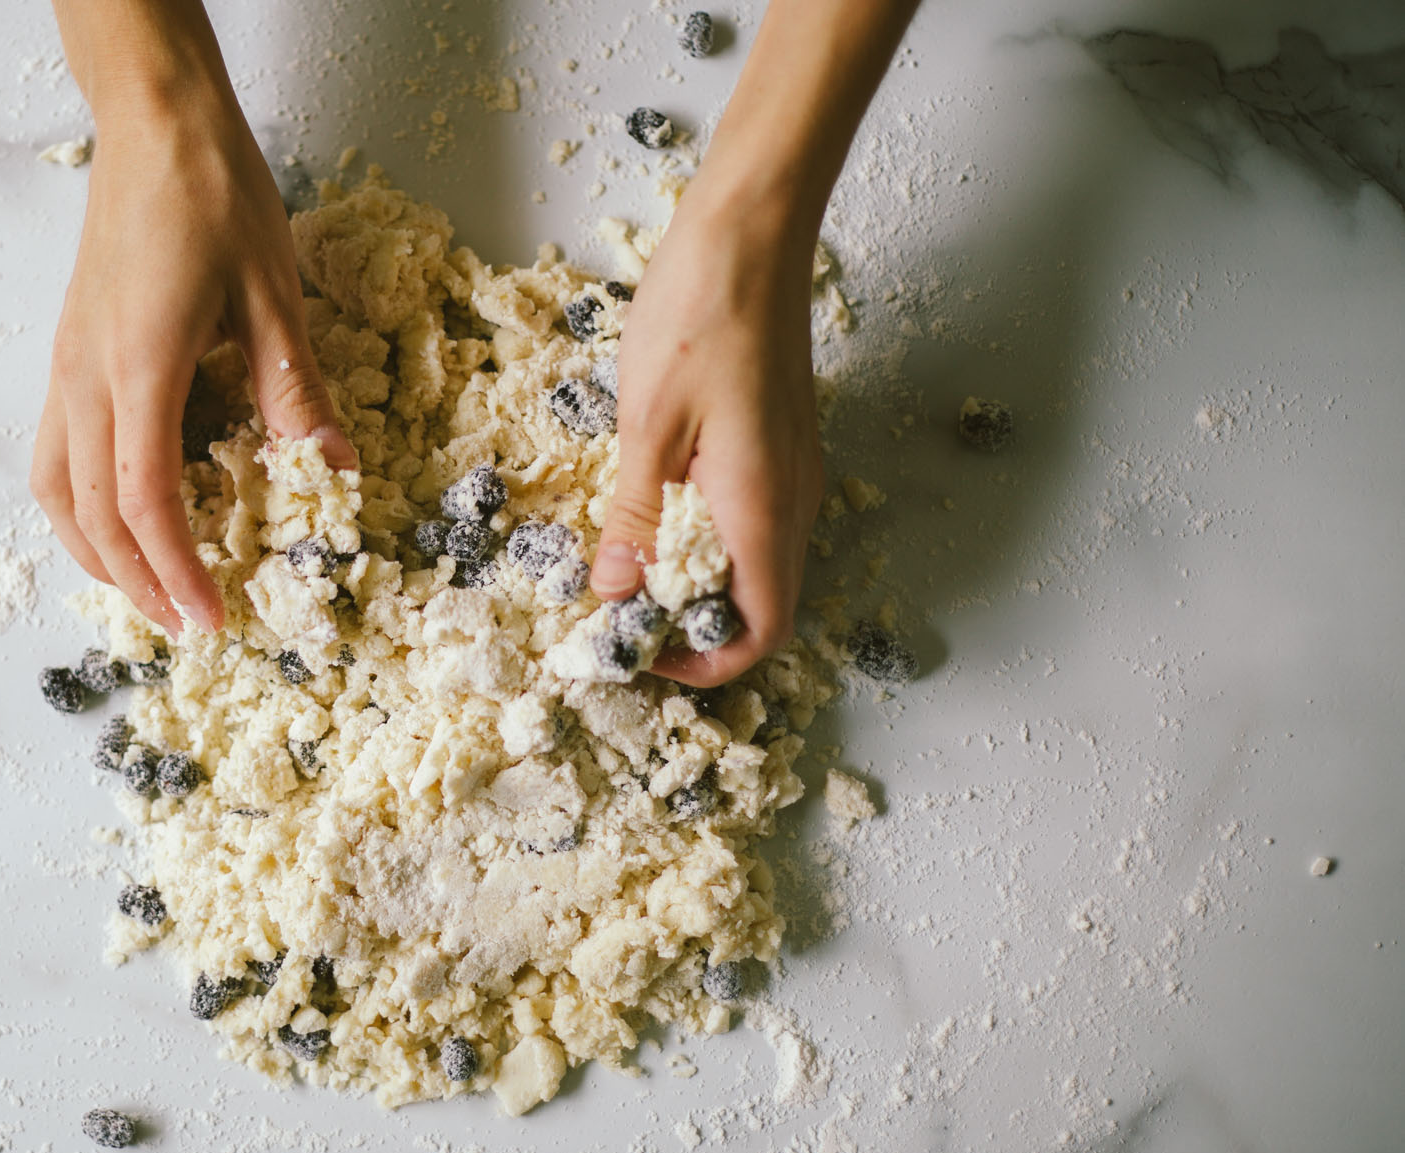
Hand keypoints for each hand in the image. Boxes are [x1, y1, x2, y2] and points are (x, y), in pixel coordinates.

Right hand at [30, 83, 354, 637]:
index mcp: (140, 367)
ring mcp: (66, 369)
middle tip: (191, 626)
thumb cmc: (212, 196)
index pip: (144, 499)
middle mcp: (86, 378)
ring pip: (57, 492)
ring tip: (149, 591)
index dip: (177, 569)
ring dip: (98, 555)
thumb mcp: (273, 294)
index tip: (213, 617)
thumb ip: (295, 392)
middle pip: (92, 513)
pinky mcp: (67, 357)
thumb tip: (336, 473)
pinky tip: (116, 522)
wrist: (153, 125)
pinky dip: (78, 509)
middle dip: (140, 583)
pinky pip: (53, 457)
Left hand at [590, 197, 824, 685]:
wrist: (750, 231)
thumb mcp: (646, 428)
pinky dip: (709, 540)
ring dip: (699, 583)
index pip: (762, 630)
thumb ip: (635, 520)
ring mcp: (794, 471)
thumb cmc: (698, 315)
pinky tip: (655, 509)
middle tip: (621, 613)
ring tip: (629, 564)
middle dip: (695, 628)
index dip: (706, 664)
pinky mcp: (781, 445)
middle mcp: (793, 500)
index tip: (643, 652)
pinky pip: (755, 521)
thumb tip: (616, 594)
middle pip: (762, 606)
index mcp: (763, 508)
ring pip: (759, 565)